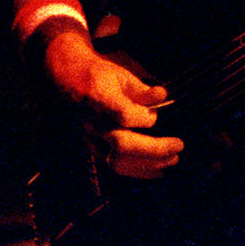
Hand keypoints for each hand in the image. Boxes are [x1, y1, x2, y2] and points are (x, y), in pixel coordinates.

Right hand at [42, 30, 183, 178]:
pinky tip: (159, 170)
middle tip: (178, 146)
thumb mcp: (119, 74)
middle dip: (154, 148)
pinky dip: (138, 171)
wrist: (67, 81)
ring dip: (148, 164)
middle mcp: (92, 122)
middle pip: (121, 143)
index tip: (155, 114)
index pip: (122, 115)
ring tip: (173, 159)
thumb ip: (140, 89)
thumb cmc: (97, 75)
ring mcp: (90, 138)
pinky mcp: (92, 149)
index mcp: (98, 98)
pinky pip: (115, 166)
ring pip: (117, 160)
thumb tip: (162, 96)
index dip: (143, 118)